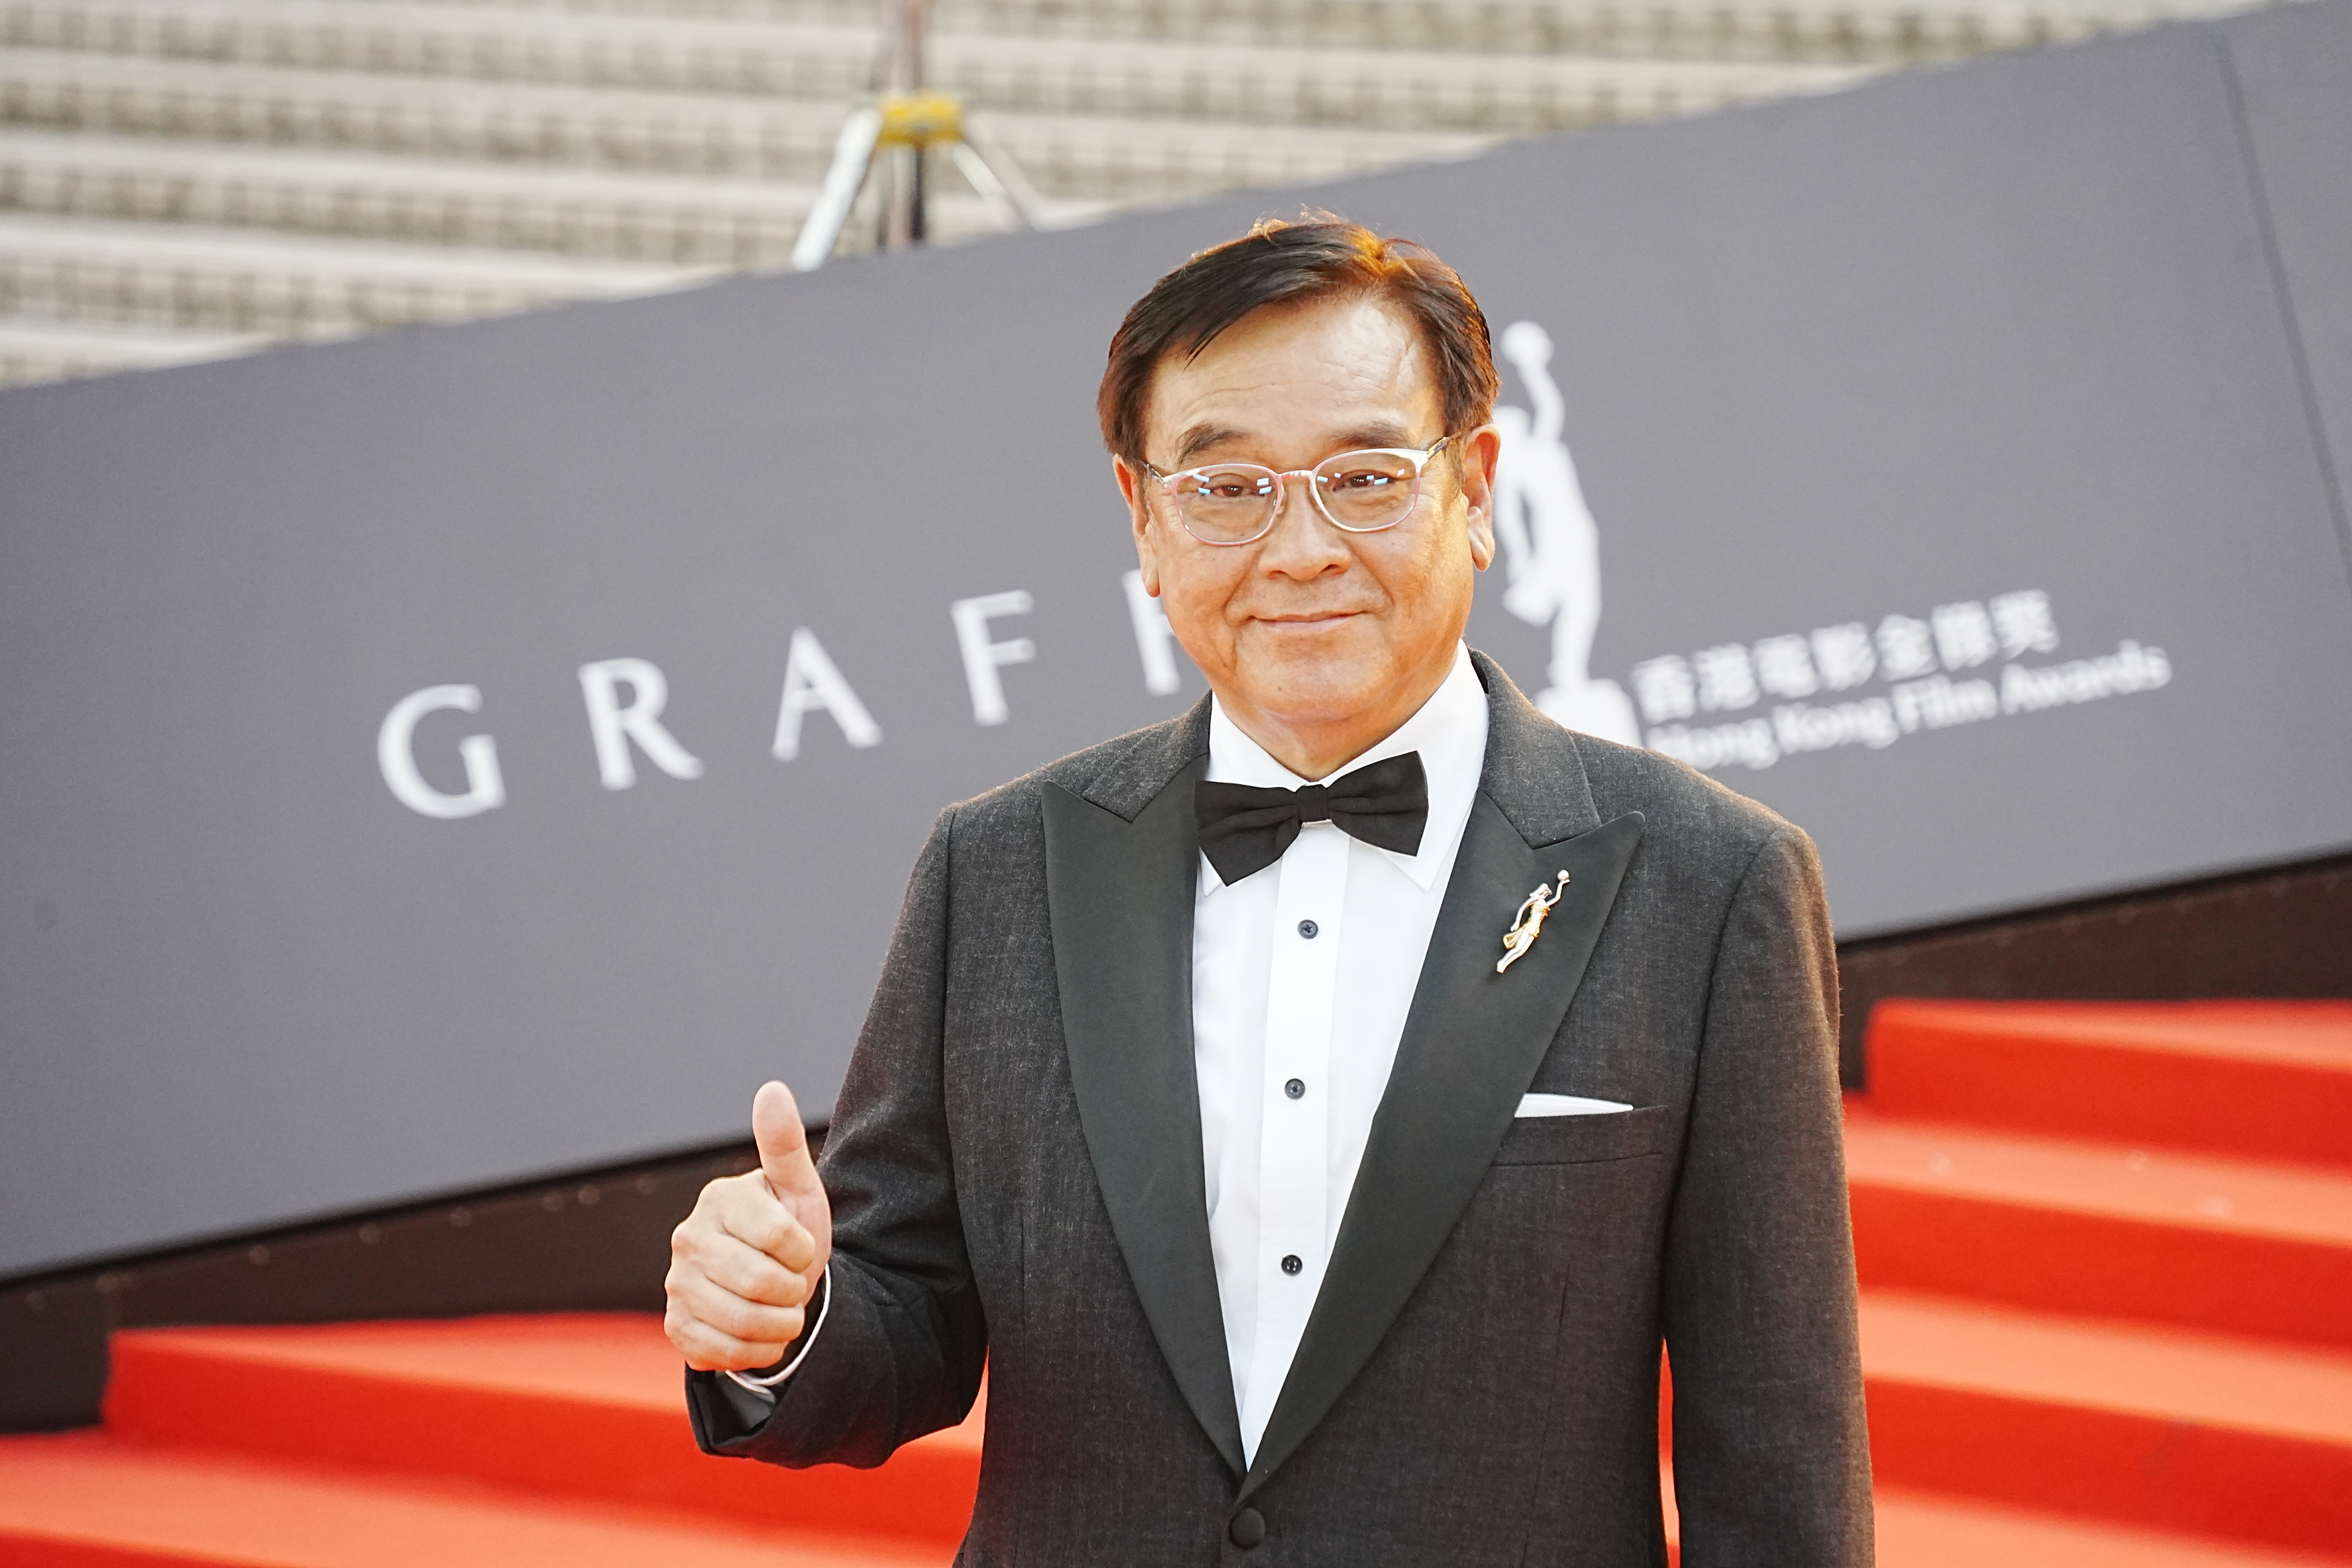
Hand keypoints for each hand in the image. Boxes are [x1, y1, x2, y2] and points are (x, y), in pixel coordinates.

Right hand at [665, 1080, 834, 1371]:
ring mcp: (677, 1284)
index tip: (802, 1248)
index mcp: (719, 1199)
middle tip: (793, 1283)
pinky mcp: (676, 1327)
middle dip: (794, 1291)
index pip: (782, 1237)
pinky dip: (757, 1350)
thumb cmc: (788, 1228)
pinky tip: (761, 1331)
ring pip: (744, 1323)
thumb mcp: (797, 1189)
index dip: (805, 1251)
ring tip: (781, 1307)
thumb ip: (784, 1144)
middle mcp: (688, 1239)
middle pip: (762, 1284)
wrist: (772, 1283)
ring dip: (781, 1324)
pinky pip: (724, 1353)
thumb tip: (772, 1089)